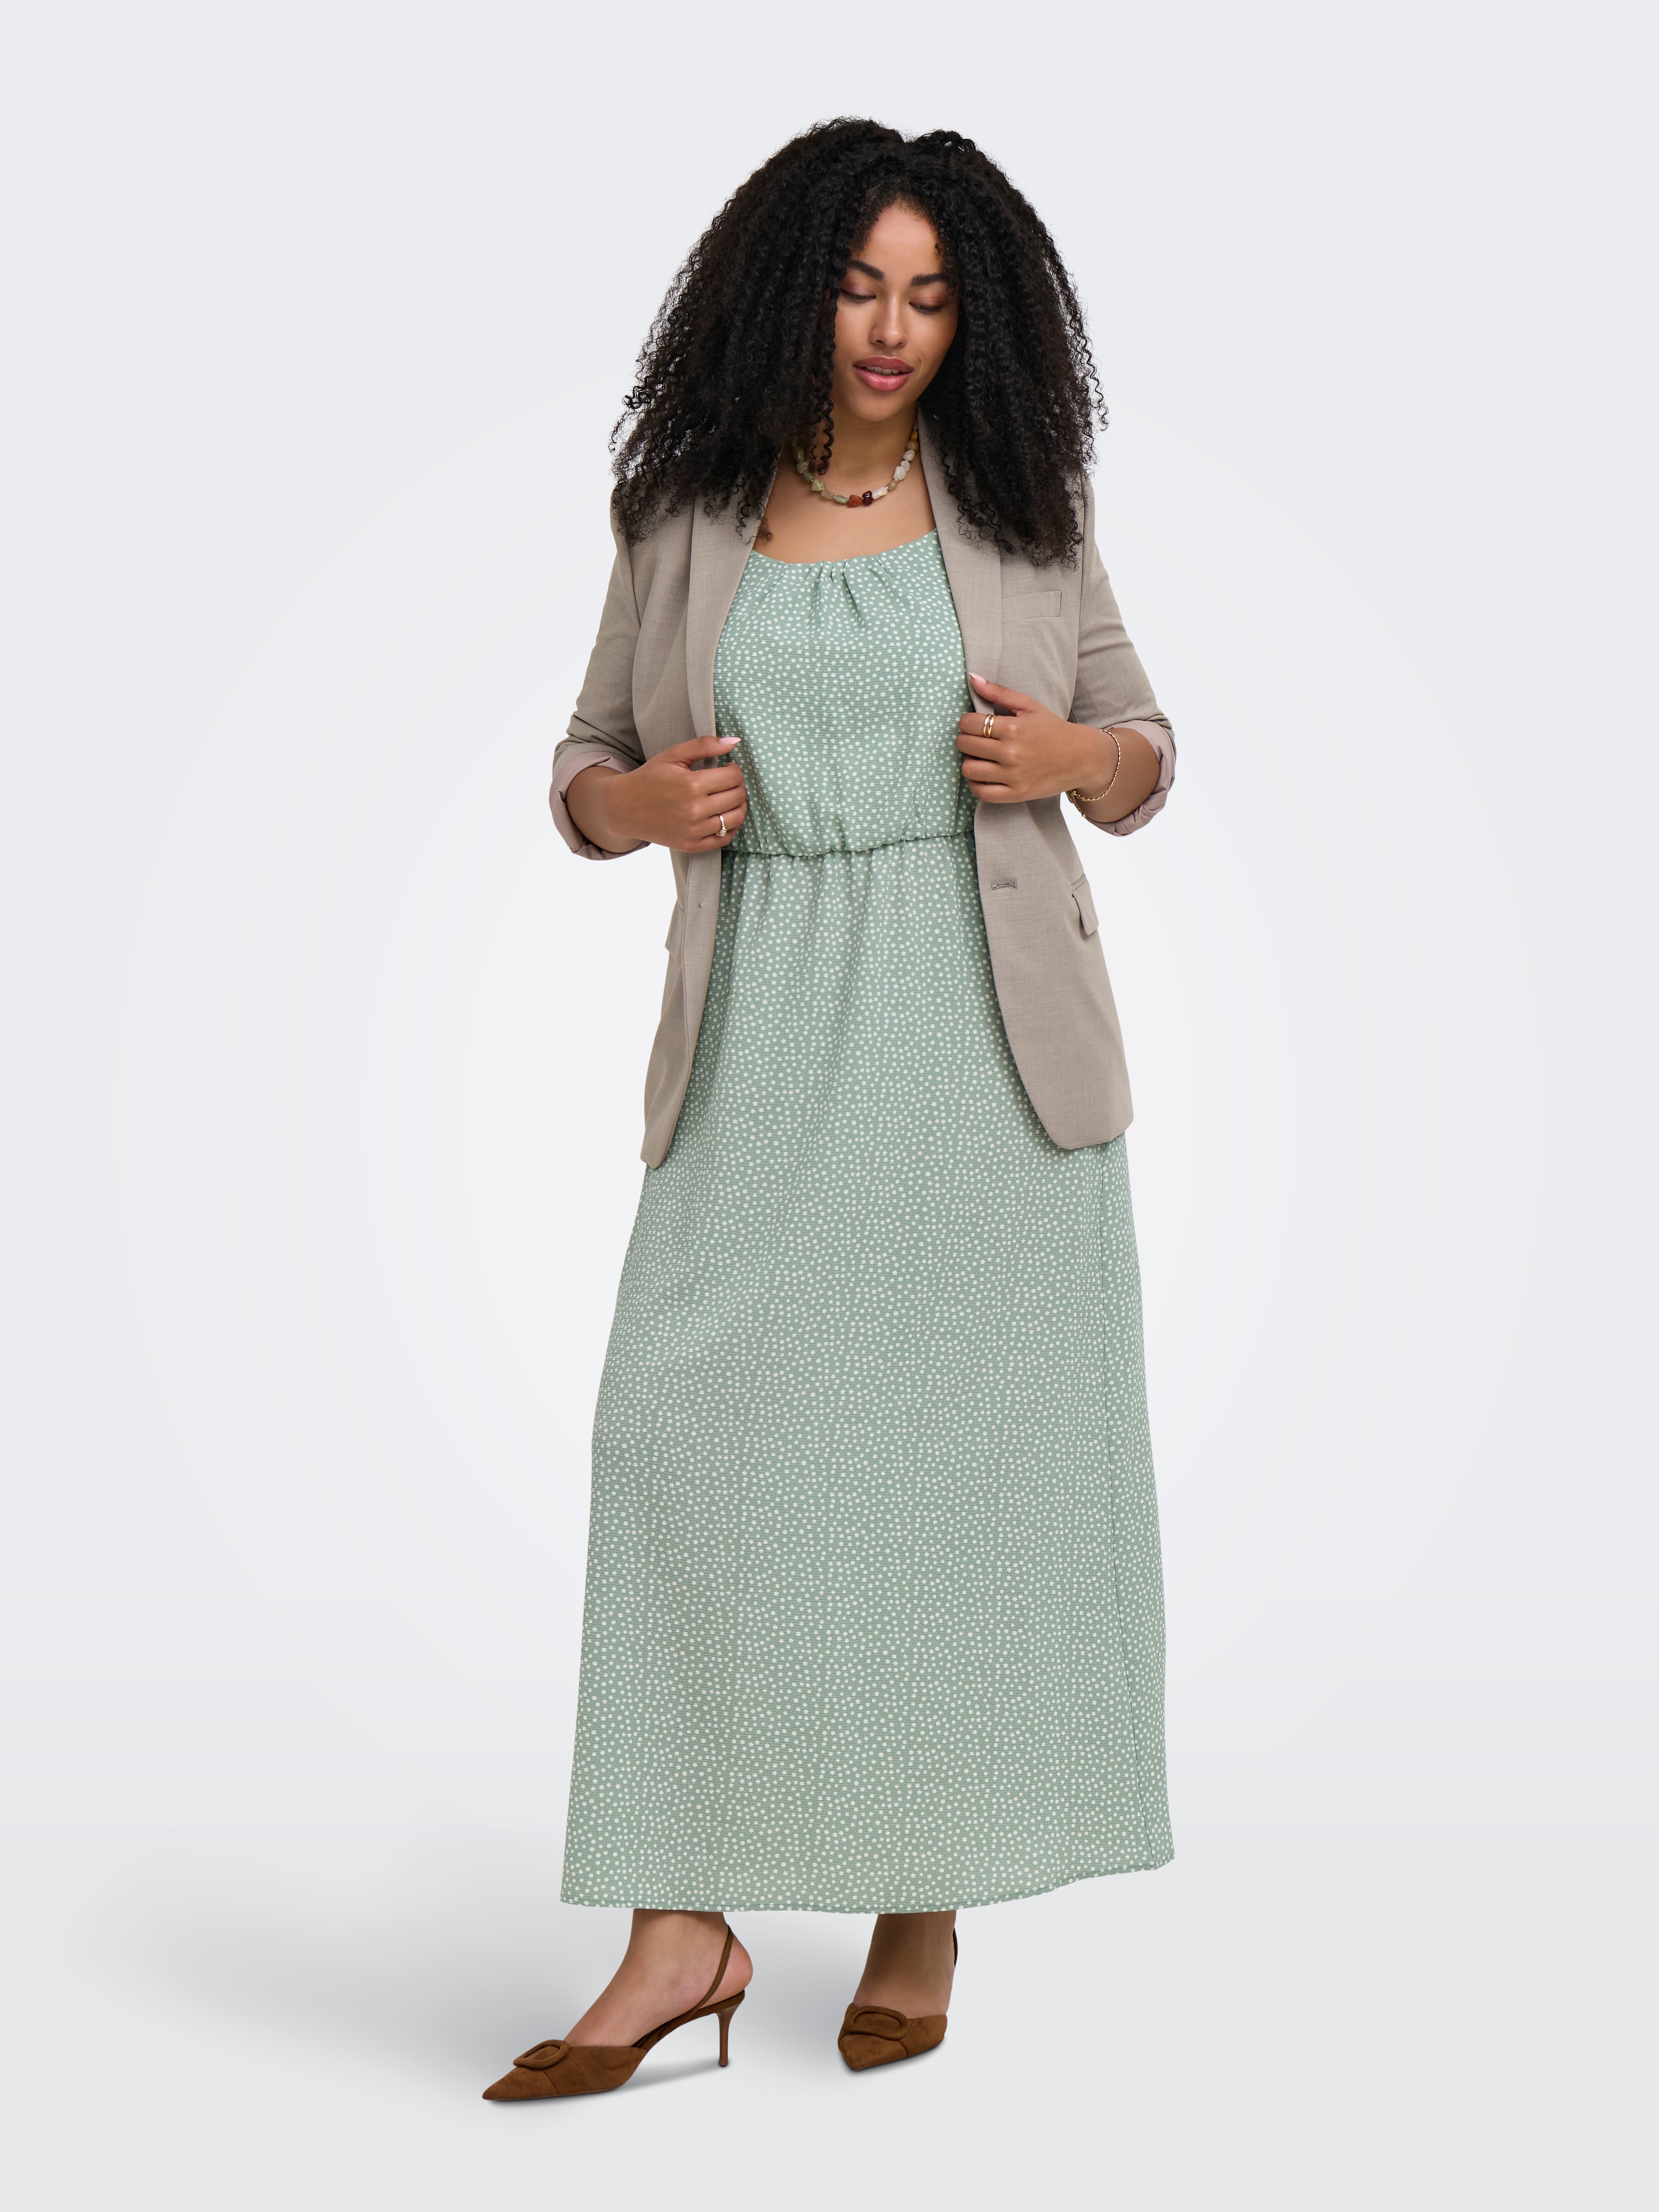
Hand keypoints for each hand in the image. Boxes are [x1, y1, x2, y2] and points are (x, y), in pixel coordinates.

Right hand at [573, 736, 747, 853]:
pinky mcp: (691, 845)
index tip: (727, 768)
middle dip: (738, 786)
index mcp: (691, 784)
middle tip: (727, 782)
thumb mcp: (673, 755)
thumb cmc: (650, 778)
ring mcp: (693, 831)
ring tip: (728, 798)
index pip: (733, 777)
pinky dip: (730, 827)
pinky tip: (723, 815)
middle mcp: (694, 810)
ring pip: (736, 819)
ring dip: (739, 806)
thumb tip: (735, 742)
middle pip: (738, 797)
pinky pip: (725, 839)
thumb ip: (704, 745)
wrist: (624, 807)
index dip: (735, 770)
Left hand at [956, 676, 1116, 803]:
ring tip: (978, 757)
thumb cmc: (1054, 729)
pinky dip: (975, 785)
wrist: (1082, 757)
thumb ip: (1000, 692)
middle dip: (965, 739)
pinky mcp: (1017, 794)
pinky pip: (982, 793)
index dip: (965, 722)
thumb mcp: (1030, 706)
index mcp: (1013, 728)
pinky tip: (982, 777)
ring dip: (968, 761)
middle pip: (966, 745)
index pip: (969, 723)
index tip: (972, 723)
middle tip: (974, 739)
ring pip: (969, 770)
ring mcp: (1013, 775)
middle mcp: (1011, 752)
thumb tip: (972, 678)